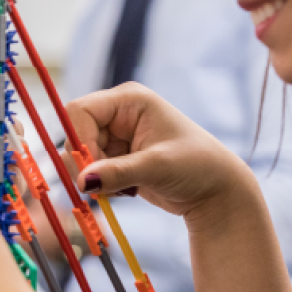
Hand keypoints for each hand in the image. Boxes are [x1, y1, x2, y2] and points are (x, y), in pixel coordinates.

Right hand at [67, 82, 257, 228]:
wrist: (215, 191)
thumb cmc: (196, 166)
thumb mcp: (157, 167)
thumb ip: (118, 172)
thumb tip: (81, 181)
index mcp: (129, 100)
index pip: (81, 111)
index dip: (77, 139)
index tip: (87, 171)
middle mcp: (119, 113)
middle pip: (77, 134)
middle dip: (85, 164)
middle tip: (103, 189)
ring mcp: (117, 136)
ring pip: (82, 156)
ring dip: (94, 179)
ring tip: (124, 190)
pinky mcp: (118, 158)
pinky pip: (92, 172)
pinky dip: (102, 186)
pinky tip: (127, 192)